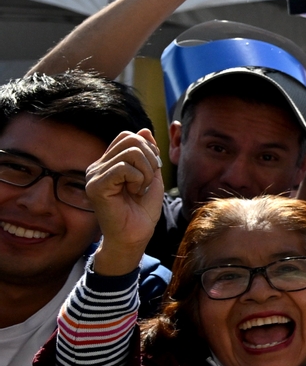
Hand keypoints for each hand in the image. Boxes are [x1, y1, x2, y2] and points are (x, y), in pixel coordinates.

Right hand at [83, 131, 163, 273]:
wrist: (135, 236)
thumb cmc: (142, 210)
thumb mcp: (151, 176)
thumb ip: (148, 154)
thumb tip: (144, 129)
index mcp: (108, 162)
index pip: (128, 136)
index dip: (148, 148)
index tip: (152, 169)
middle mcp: (97, 166)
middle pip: (130, 139)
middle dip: (150, 158)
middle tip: (147, 180)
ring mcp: (94, 175)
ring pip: (130, 152)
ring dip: (145, 171)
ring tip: (139, 189)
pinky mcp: (96, 186)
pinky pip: (123, 168)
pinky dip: (138, 179)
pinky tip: (134, 193)